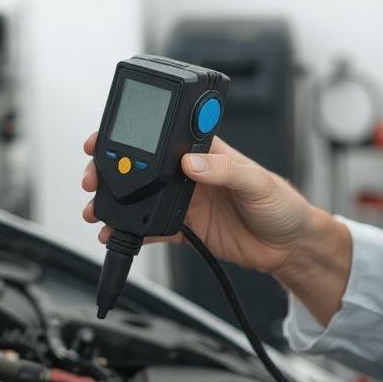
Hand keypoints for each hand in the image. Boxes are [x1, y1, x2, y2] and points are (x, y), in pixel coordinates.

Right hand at [80, 132, 320, 274]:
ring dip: (116, 202)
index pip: (164, 136)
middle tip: (93, 177)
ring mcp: (186, 200)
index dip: (134, 134)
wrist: (289, 247)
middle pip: (143, 166)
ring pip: (141, 197)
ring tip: (96, 208)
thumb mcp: (257, 181)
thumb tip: (192, 161)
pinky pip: (152, 229)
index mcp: (207, 151)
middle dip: (112, 169)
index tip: (107, 137)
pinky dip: (132, 232)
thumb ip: (224, 170)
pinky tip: (115, 234)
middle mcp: (191, 173)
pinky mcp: (186, 228)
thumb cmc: (282, 204)